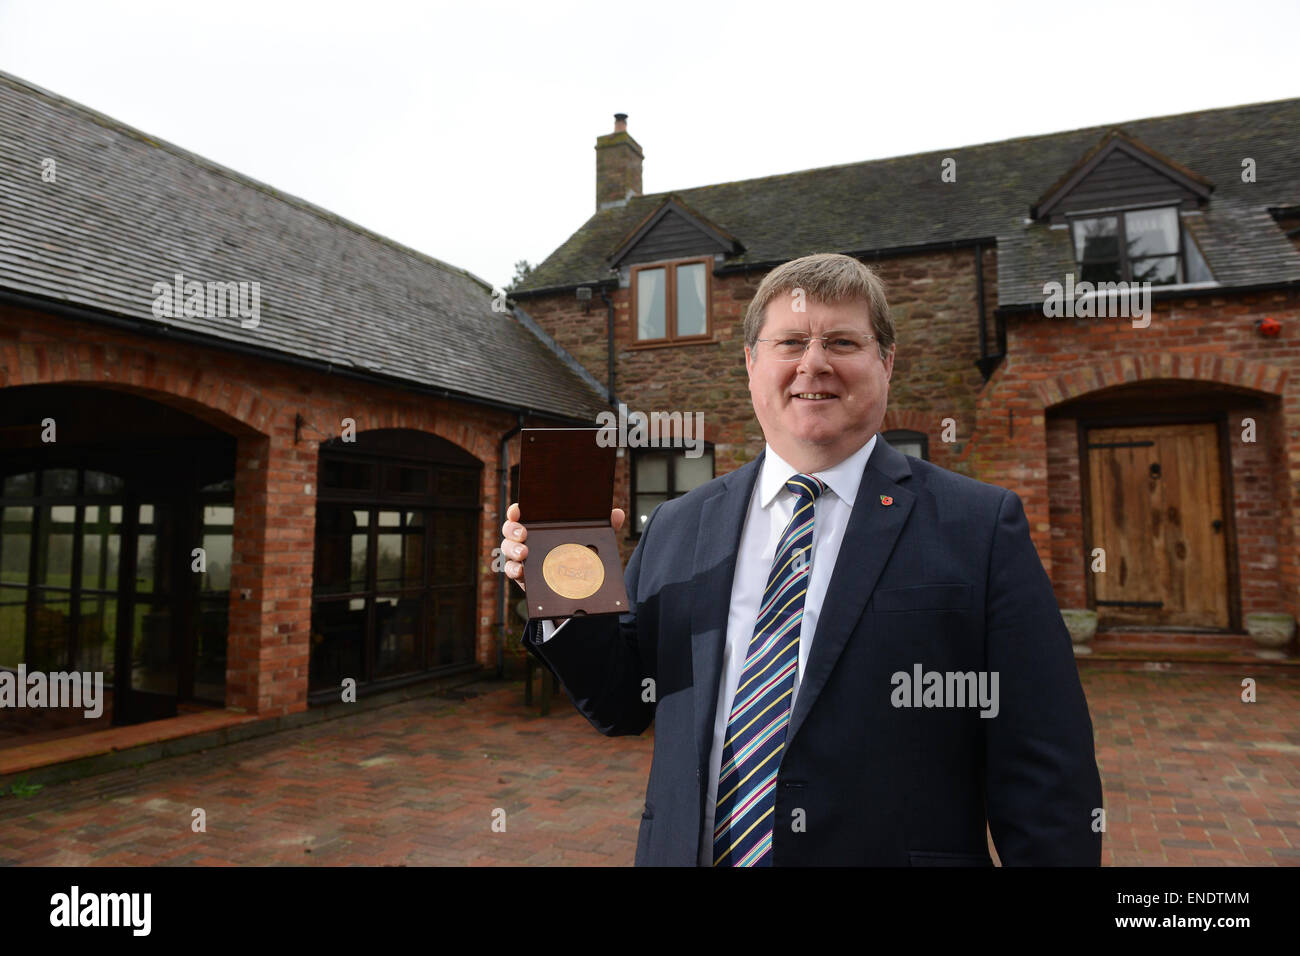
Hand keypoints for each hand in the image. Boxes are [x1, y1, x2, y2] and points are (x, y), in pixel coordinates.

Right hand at [500, 501, 624, 591]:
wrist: (570, 582)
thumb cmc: (574, 551)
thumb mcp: (588, 538)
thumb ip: (601, 526)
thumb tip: (617, 514)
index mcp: (538, 524)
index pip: (522, 512)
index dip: (516, 510)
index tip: (519, 511)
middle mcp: (525, 537)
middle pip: (510, 529)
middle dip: (513, 530)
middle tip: (524, 534)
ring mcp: (521, 556)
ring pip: (507, 548)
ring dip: (513, 550)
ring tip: (524, 554)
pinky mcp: (521, 574)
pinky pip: (510, 570)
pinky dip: (513, 569)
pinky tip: (522, 571)